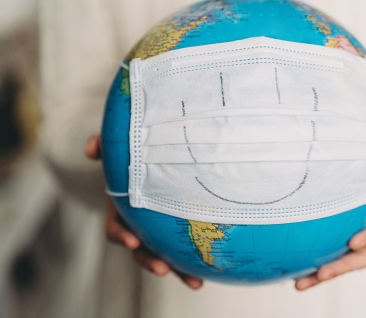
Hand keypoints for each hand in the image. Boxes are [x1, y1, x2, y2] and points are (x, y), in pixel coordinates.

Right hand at [85, 134, 202, 289]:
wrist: (153, 154)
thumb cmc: (133, 153)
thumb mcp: (118, 146)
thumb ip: (104, 144)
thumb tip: (92, 151)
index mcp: (122, 208)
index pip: (115, 228)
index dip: (121, 236)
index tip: (132, 240)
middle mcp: (138, 223)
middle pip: (141, 249)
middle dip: (150, 260)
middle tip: (162, 268)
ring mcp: (157, 229)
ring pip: (164, 254)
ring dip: (177, 269)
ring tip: (195, 283)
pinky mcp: (176, 229)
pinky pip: (184, 247)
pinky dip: (195, 260)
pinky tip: (211, 269)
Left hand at [295, 114, 365, 290]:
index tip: (356, 240)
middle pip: (363, 255)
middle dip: (343, 266)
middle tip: (322, 271)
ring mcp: (355, 233)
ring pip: (342, 260)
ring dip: (323, 273)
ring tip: (300, 282)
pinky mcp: (338, 234)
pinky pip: (326, 252)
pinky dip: (311, 264)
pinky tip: (291, 273)